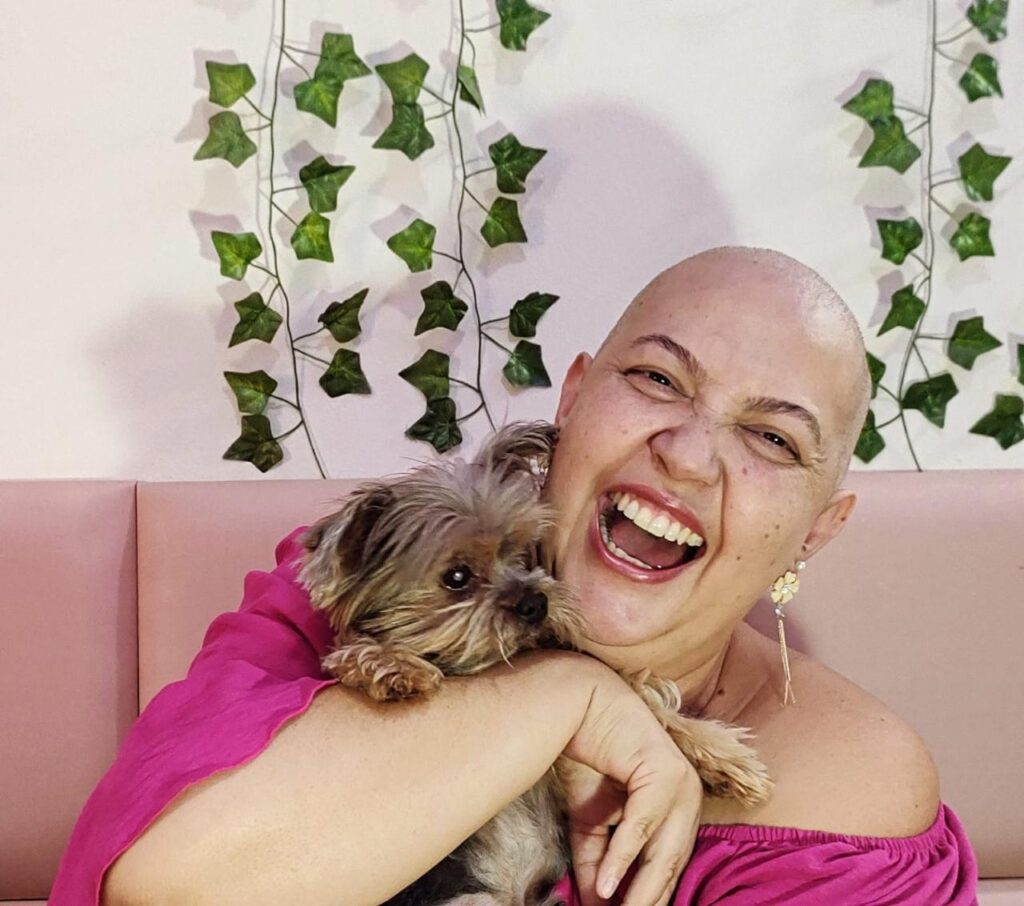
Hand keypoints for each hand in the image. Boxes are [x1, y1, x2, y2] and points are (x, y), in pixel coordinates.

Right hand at [562, 672, 702, 905]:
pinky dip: (621, 857)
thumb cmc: (590, 757)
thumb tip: (595, 902)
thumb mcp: (592, 821)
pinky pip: (642, 824)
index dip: (649, 899)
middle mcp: (689, 799)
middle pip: (669, 867)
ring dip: (638, 892)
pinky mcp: (664, 773)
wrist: (580, 705)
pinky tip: (605, 884)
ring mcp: (682, 785)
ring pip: (661, 852)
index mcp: (681, 810)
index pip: (670, 869)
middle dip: (646, 903)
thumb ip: (597, 860)